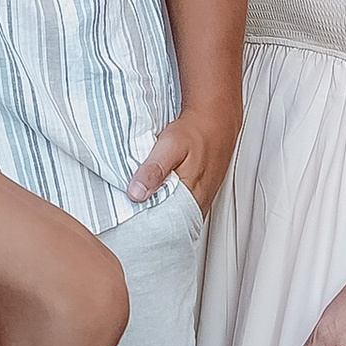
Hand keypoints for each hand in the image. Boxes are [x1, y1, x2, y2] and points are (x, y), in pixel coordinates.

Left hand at [129, 97, 238, 214]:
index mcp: (192, 197)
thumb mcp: (171, 145)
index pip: (166, 225)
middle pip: (171, 221)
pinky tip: (158, 192)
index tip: (130, 221)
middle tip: (132, 213)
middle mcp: (198, 202)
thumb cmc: (196, 131)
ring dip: (159, 209)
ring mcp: (200, 197)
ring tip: (141, 204)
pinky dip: (168, 200)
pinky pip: (181, 204)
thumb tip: (136, 193)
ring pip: (176, 212)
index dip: (147, 226)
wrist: (215, 119)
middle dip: (151, 220)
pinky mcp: (199, 191)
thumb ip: (154, 170)